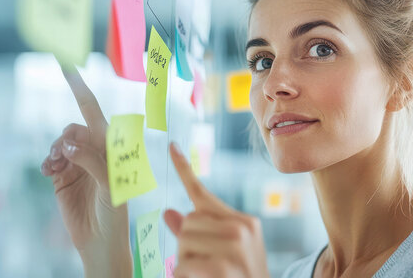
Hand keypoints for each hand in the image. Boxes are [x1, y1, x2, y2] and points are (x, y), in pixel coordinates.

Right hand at [40, 65, 131, 275]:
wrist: (100, 241)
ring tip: (57, 168)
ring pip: (60, 142)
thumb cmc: (115, 213)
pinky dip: (47, 162)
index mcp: (113, 147)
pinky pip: (50, 159)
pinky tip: (49, 172)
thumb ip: (92, 159)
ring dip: (55, 151)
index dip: (80, 90)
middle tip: (65, 158)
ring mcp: (78, 162)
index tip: (67, 66)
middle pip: (75, 128)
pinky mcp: (63, 176)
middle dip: (67, 138)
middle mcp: (96, 151)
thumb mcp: (111, 185)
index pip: (95, 113)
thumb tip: (67, 143)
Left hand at [164, 143, 269, 277]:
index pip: (204, 195)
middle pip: (188, 221)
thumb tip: (169, 213)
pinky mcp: (225, 268)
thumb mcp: (222, 255)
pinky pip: (183, 266)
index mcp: (243, 223)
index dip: (184, 170)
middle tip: (206, 265)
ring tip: (207, 275)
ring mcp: (236, 248)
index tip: (171, 148)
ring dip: (186, 263)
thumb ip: (196, 234)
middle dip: (187, 245)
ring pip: (184, 241)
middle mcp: (243, 229)